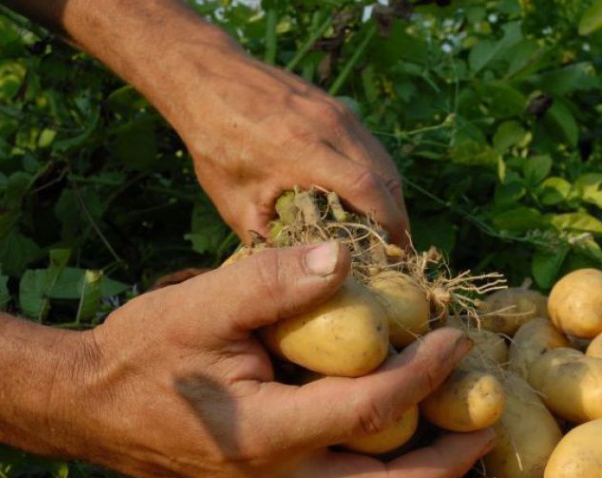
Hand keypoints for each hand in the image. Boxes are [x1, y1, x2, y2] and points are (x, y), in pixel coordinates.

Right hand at [69, 241, 492, 477]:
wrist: (88, 406)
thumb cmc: (142, 352)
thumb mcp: (201, 303)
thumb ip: (274, 280)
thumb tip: (346, 259)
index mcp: (267, 433)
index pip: (372, 410)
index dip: (425, 375)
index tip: (458, 340)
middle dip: (449, 462)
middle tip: (490, 426)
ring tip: (465, 440)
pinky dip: (384, 474)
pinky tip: (406, 443)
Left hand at [179, 58, 408, 245]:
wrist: (205, 78)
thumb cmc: (214, 144)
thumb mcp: (235, 202)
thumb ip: (270, 239)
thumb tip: (300, 274)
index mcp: (303, 151)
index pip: (369, 190)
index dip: (389, 225)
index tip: (394, 254)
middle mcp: (329, 126)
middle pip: (387, 178)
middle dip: (396, 217)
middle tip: (393, 248)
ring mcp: (337, 112)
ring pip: (383, 161)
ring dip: (389, 197)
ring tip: (383, 227)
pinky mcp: (336, 107)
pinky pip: (369, 147)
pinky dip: (375, 175)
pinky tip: (365, 198)